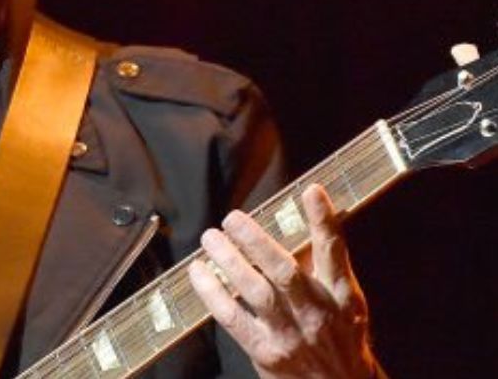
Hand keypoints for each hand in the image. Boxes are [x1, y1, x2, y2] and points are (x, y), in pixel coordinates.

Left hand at [187, 184, 377, 378]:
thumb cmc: (339, 339)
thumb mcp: (344, 304)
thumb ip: (322, 268)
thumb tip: (298, 225)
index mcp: (342, 297)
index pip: (334, 254)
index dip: (324, 221)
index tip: (311, 191)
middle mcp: (317, 313)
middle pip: (285, 271)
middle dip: (257, 242)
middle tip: (232, 218)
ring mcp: (290, 334)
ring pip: (256, 292)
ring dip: (230, 261)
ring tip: (210, 237)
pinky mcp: (266, 352)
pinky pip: (233, 317)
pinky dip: (212, 293)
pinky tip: (198, 272)